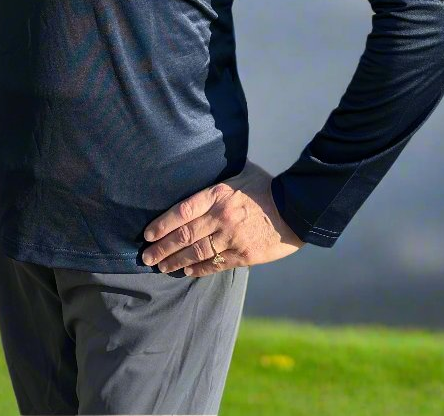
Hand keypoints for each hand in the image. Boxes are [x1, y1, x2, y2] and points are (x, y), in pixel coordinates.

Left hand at [141, 158, 304, 275]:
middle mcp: (222, 216)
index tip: (148, 233)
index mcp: (218, 194)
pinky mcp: (244, 255)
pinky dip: (198, 269)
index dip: (162, 224)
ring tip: (160, 266)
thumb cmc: (266, 187)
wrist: (297, 209)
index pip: (182, 211)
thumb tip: (199, 170)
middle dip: (162, 247)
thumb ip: (219, 178)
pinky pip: (215, 265)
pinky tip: (185, 272)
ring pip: (196, 252)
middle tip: (146, 256)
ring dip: (175, 261)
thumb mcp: (241, 172)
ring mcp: (232, 238)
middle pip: (184, 235)